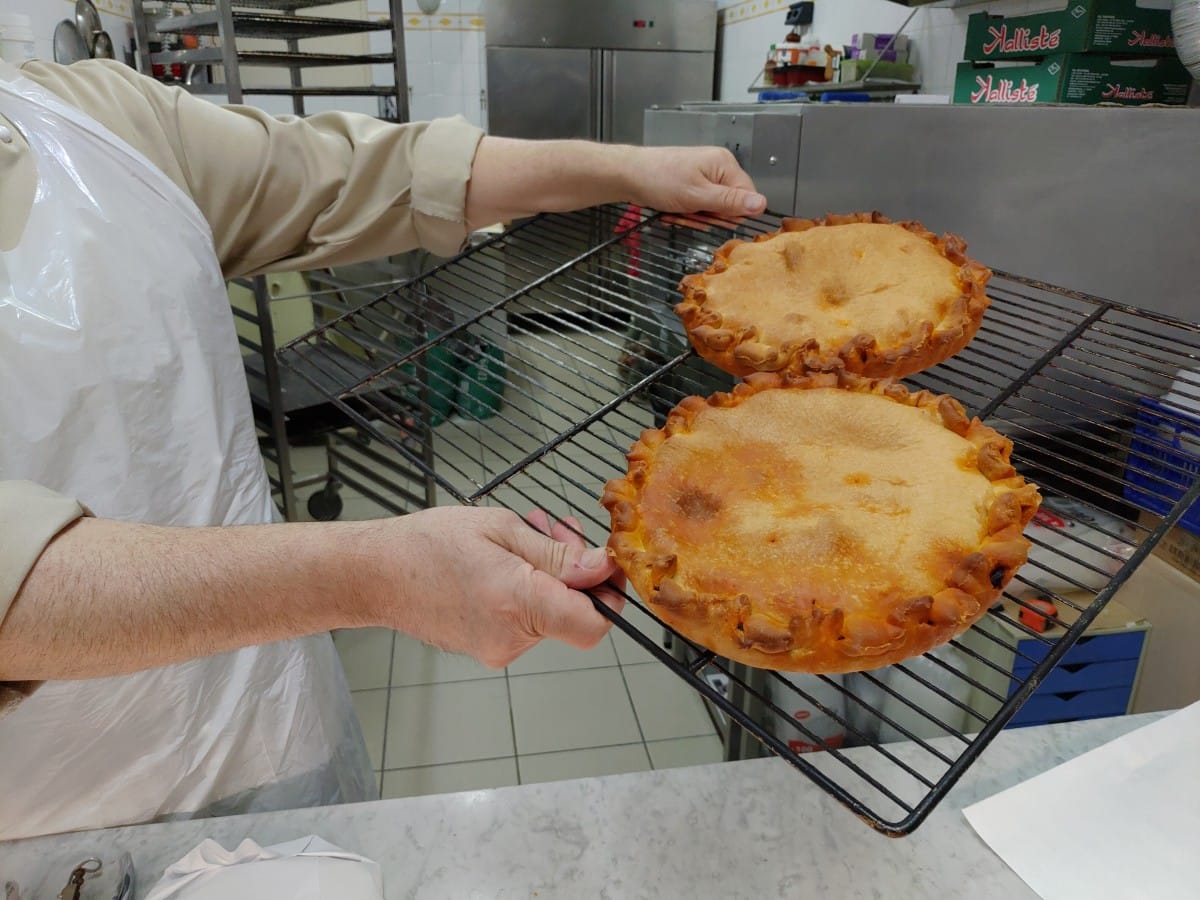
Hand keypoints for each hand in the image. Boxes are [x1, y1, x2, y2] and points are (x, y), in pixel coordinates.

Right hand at [372, 506, 625, 667]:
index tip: (602, 563)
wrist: (375, 574)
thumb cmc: (427, 543)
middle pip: (573, 614)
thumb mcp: (500, 528)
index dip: (608, 595)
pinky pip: (527, 621)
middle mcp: (511, 637)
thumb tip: (601, 567)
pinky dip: (528, 591)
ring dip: (549, 574)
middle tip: (554, 529)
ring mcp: (498, 649)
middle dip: (574, 570)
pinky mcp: (488, 649)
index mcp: (517, 602)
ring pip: (551, 614)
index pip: (592, 623)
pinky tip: (506, 561)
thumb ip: (556, 553)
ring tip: (522, 536)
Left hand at [626, 146, 766, 218]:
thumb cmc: (660, 180)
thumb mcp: (698, 196)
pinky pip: (700, 206)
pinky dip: (689, 213)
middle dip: (710, 216)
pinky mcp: (693, 184)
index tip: (710, 216)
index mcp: (725, 165)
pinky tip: (675, 210)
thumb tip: (761, 204)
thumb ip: (730, 202)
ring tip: (678, 211)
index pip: (747, 197)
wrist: (629, 174)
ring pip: (713, 208)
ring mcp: (705, 176)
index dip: (731, 213)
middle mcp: (719, 168)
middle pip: (730, 204)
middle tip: (689, 213)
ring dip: (696, 216)